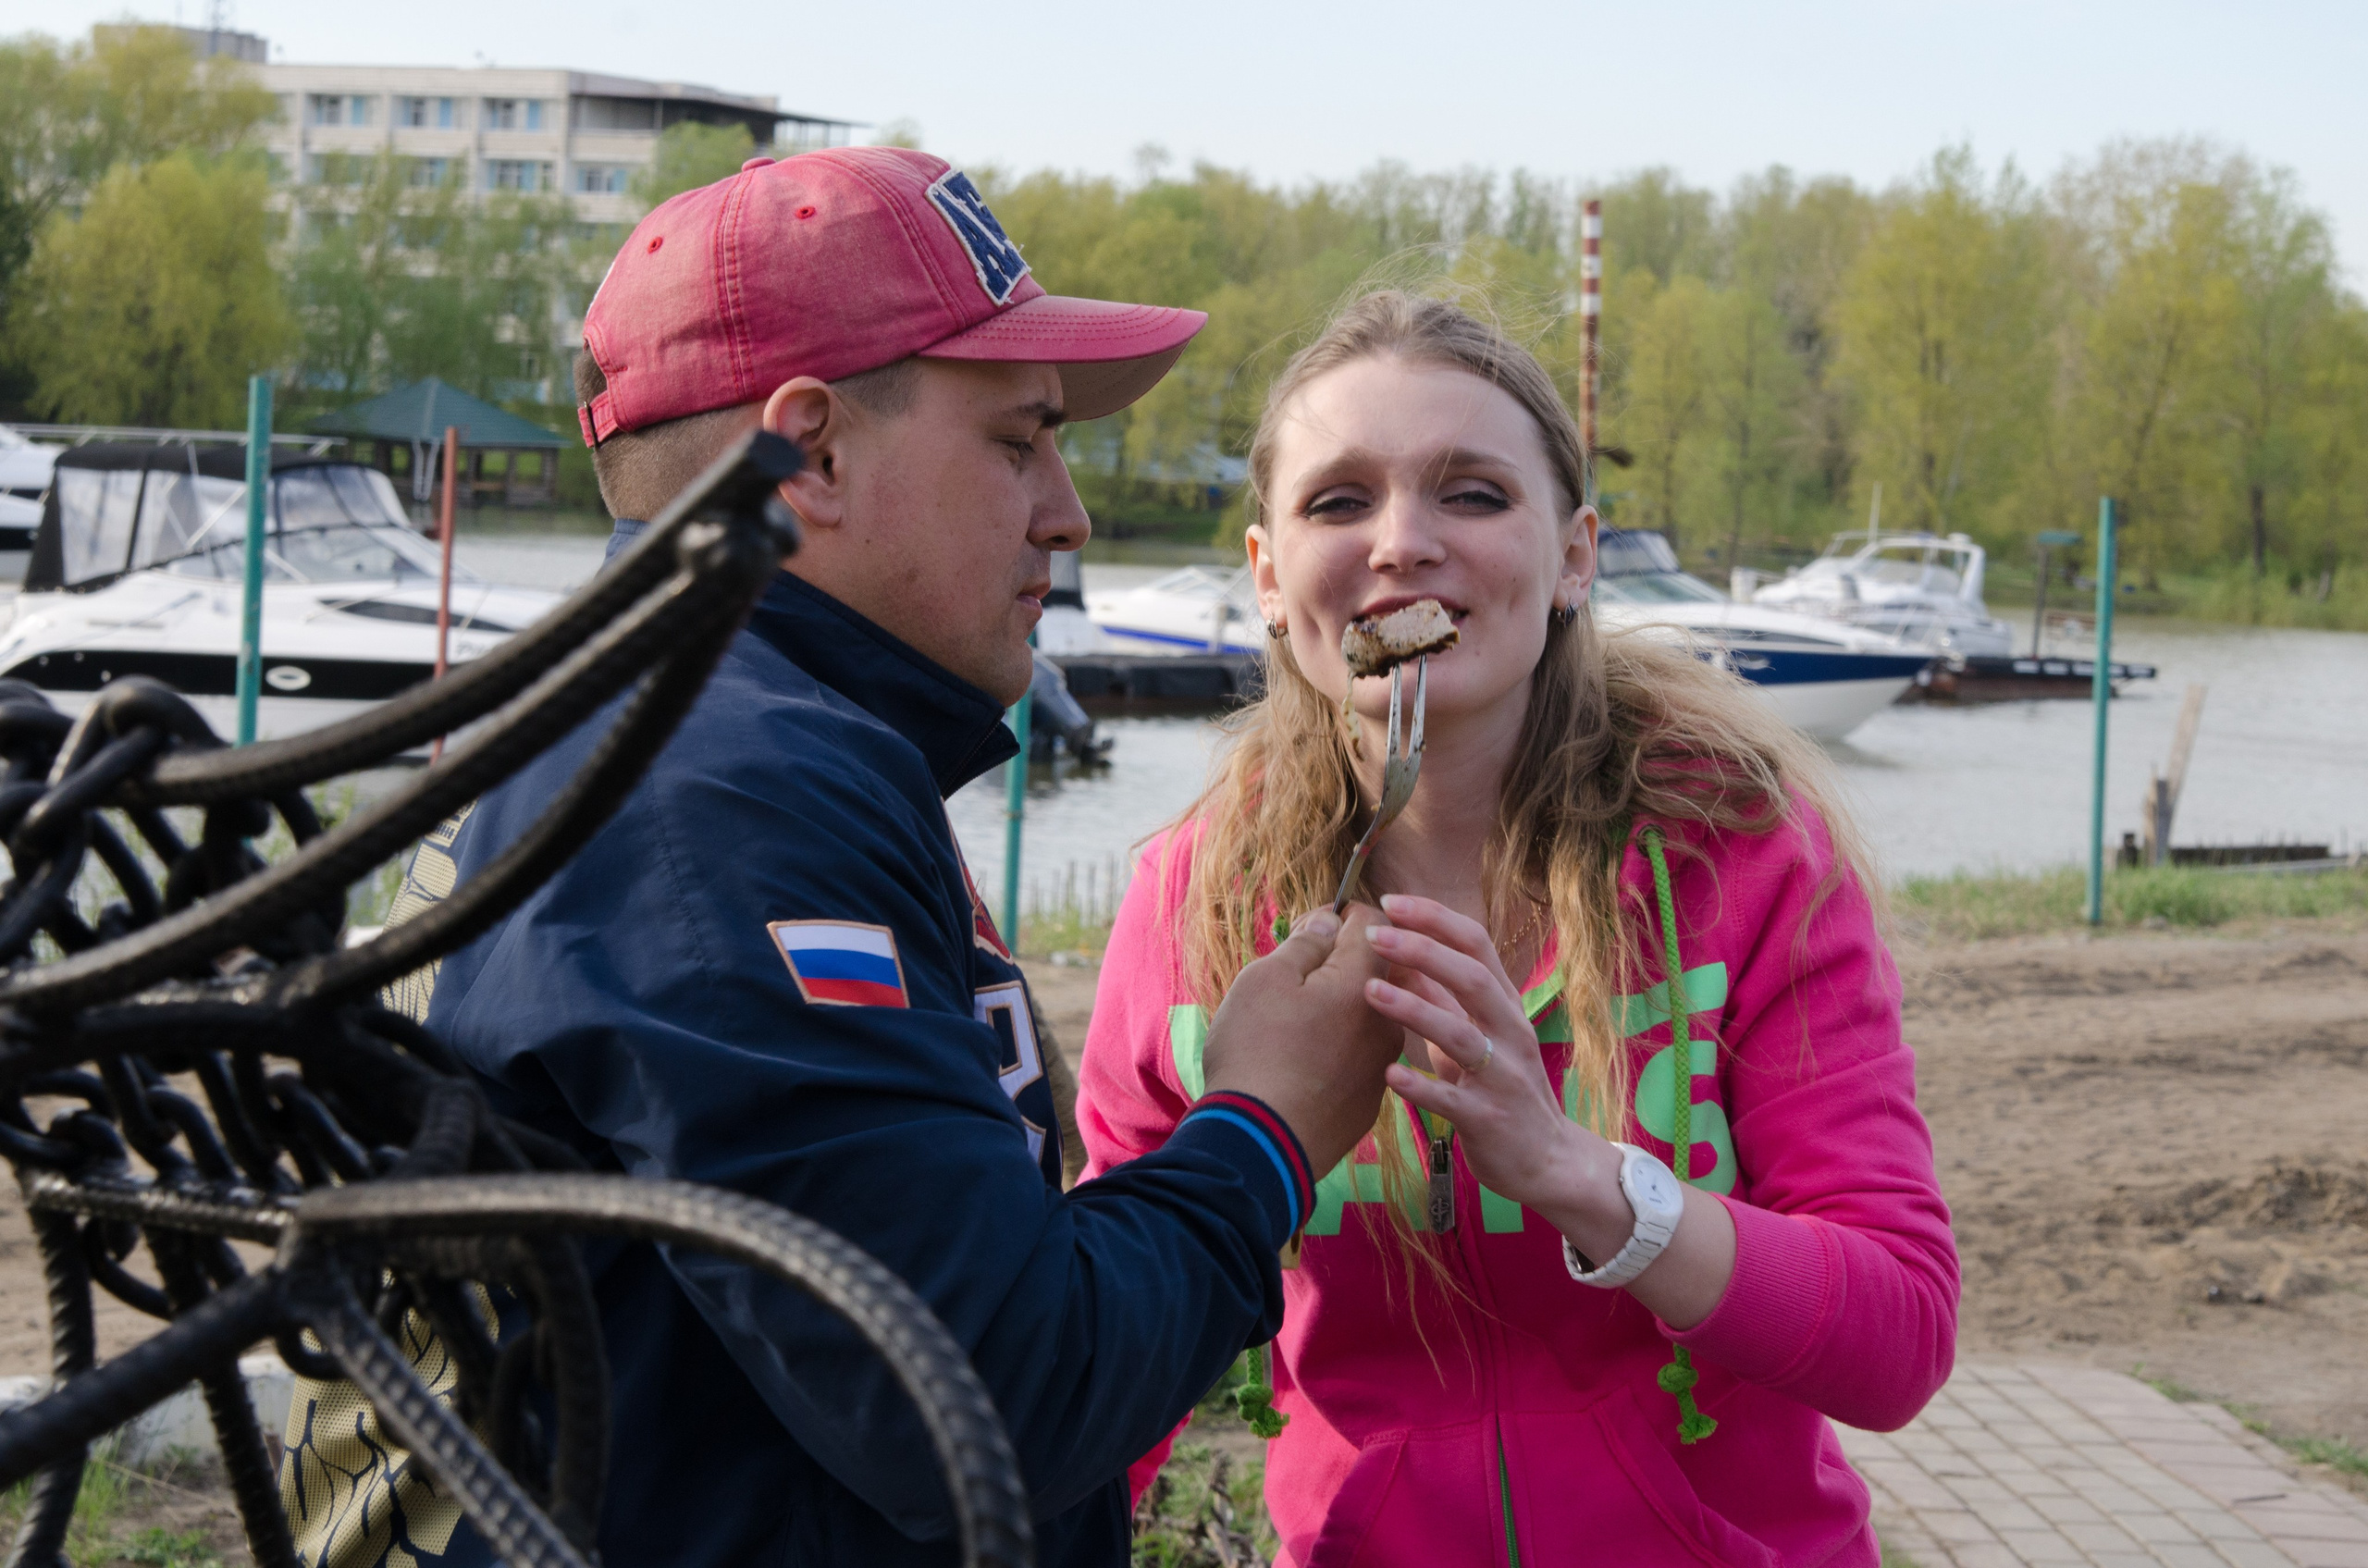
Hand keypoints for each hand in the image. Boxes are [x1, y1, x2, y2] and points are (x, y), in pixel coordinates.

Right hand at [1201, 903, 1402, 1175]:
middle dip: (1338, 963)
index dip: (1339, 914)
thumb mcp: (1265, 980)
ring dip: (1338, 1007)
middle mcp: (1387, 1020)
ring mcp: (1381, 1064)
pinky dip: (1337, 1048)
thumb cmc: (1256, 1052)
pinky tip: (1302, 1063)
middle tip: (1293, 978)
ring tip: (1293, 1024)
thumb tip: (1329, 924)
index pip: (1373, 921)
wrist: (1261, 1144)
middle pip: (1374, 970)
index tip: (1307, 930)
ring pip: (1367, 1015)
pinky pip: (1359, 1057)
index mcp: (1364, 981)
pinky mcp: (1370, 1100)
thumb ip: (1305, 943)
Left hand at [1362, 896, 1621, 1230]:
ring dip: (1414, 1010)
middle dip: (1423, 950)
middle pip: (1472, 978)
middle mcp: (1510, 1032)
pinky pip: (1452, 1099)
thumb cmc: (1503, 1089)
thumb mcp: (1475, 1035)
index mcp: (1505, 1005)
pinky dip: (1420, 1085)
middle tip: (1375, 934)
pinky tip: (1388, 1073)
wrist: (1547, 1159)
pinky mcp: (1490, 1119)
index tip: (1390, 901)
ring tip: (1370, 991)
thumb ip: (1442, 999)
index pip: (1476, 944)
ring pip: (1461, 1034)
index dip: (1435, 919)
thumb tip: (1400, 955)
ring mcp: (1503, 1077)